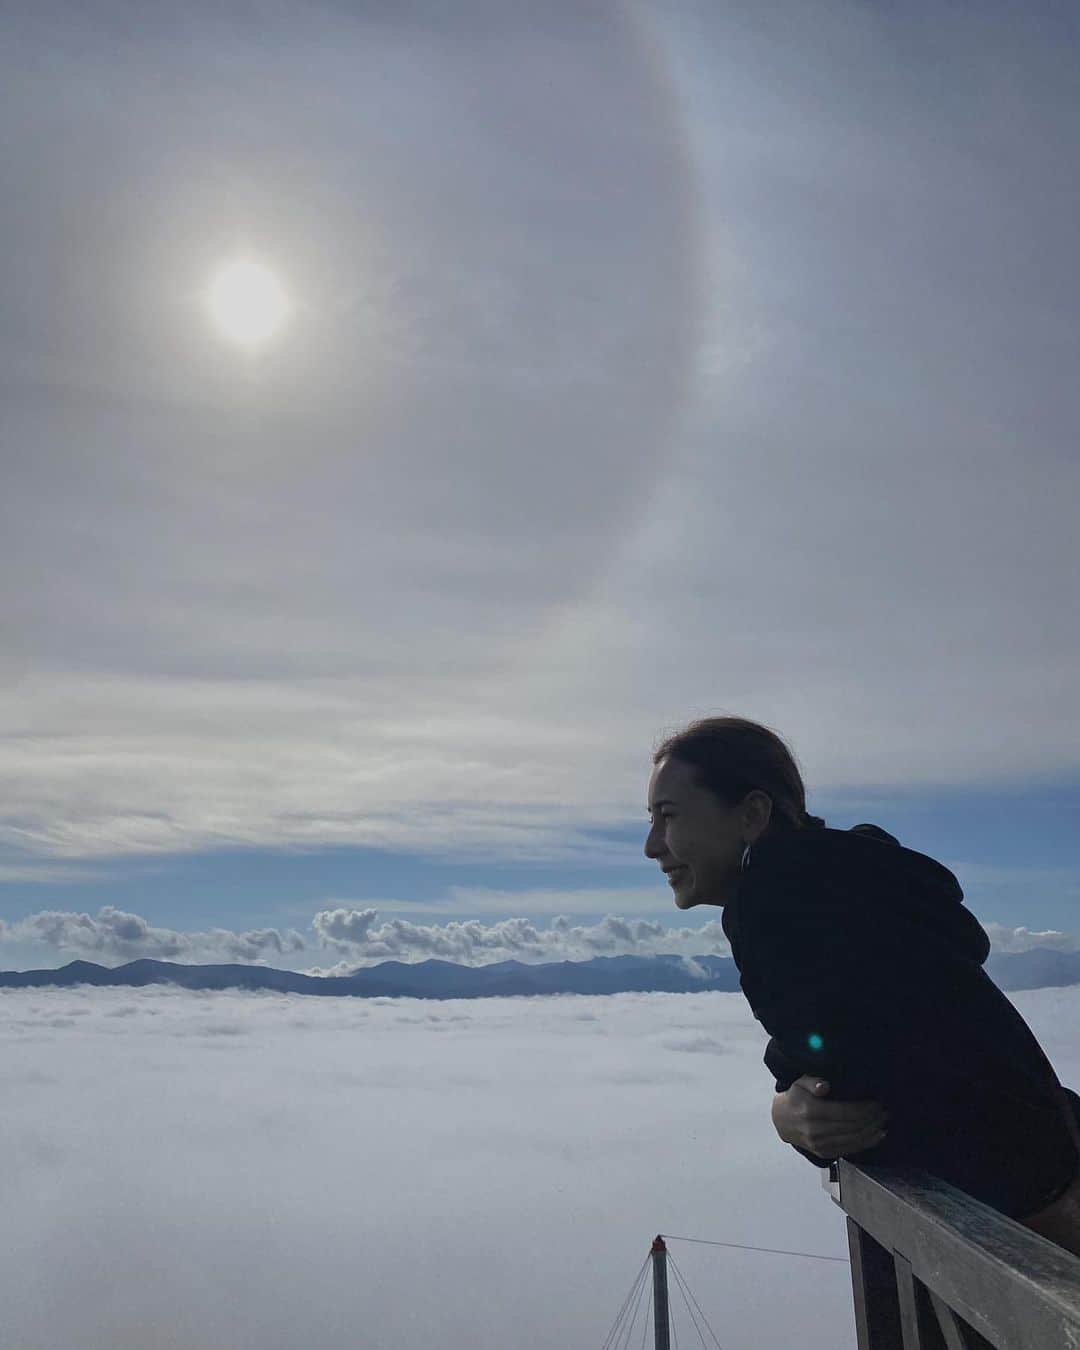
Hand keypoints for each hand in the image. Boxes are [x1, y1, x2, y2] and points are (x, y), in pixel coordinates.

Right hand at [771, 1075, 888, 1159]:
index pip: (846, 1112)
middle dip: (872, 1119)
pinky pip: (850, 1149)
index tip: (877, 1103)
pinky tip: (876, 1135)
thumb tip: (826, 1086)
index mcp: (811, 1111)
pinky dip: (866, 1143)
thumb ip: (813, 1081)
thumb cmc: (795, 1098)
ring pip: (854, 1140)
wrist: (782, 1121)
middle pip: (852, 1127)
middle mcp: (816, 1130)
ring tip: (883, 1122)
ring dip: (872, 1132)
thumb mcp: (800, 1082)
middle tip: (885, 1112)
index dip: (865, 1109)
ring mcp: (820, 1144)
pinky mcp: (824, 1153)